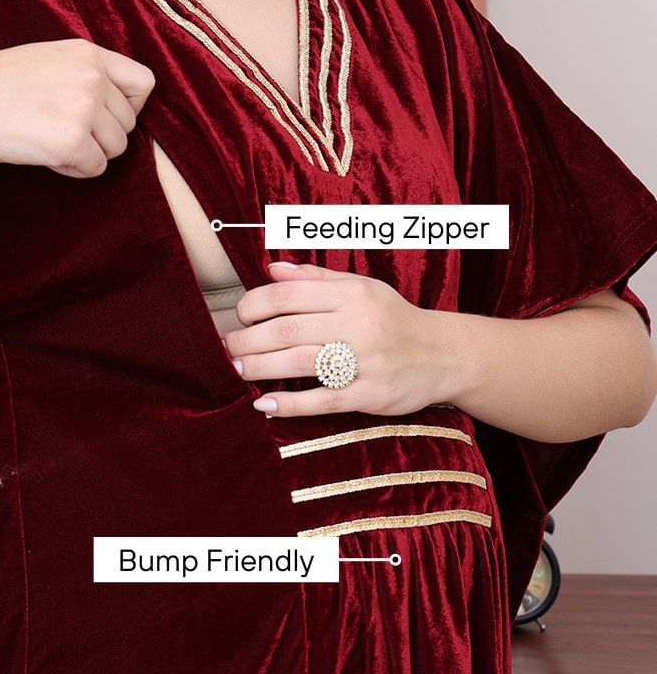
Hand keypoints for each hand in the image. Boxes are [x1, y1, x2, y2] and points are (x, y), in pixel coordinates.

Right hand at [0, 39, 155, 177]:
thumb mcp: (44, 59)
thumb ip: (82, 74)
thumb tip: (116, 107)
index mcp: (87, 53)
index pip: (144, 83)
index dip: (130, 106)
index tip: (104, 116)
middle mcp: (92, 77)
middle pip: (129, 123)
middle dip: (102, 136)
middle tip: (63, 134)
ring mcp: (84, 108)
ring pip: (116, 148)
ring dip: (89, 154)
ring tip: (51, 143)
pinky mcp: (71, 141)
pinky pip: (96, 169)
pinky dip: (74, 170)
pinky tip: (46, 156)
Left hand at [223, 260, 451, 417]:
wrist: (444, 355)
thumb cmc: (392, 318)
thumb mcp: (361, 288)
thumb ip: (315, 278)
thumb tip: (271, 269)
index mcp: (351, 293)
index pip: (288, 294)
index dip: (254, 305)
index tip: (239, 317)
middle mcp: (358, 323)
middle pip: (287, 329)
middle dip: (248, 340)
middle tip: (228, 348)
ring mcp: (366, 360)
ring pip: (300, 363)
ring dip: (260, 368)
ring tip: (237, 370)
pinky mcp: (372, 394)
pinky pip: (323, 400)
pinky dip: (289, 404)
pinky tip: (264, 405)